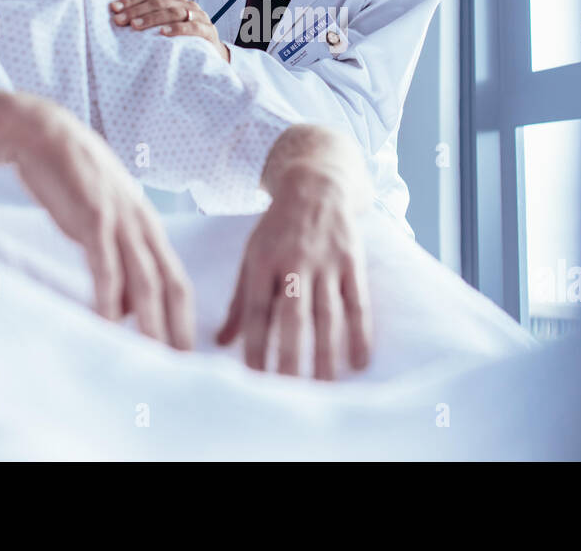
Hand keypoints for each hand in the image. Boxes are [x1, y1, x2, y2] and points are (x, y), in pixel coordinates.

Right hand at [8, 94, 193, 350]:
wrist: (45, 134)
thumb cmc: (72, 179)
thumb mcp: (105, 217)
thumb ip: (119, 255)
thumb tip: (126, 302)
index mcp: (148, 226)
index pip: (177, 279)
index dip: (185, 317)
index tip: (187, 351)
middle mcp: (142, 225)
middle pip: (172, 285)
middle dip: (179, 328)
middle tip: (181, 366)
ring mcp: (120, 221)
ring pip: (145, 281)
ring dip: (150, 322)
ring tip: (153, 356)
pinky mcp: (93, 217)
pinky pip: (106, 266)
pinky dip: (109, 298)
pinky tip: (107, 322)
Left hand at [110, 0, 229, 62]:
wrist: (211, 51)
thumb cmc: (184, 35)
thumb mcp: (165, 19)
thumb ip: (149, 2)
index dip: (131, 1)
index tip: (114, 9)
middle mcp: (187, 4)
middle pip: (159, 3)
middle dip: (137, 11)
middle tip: (119, 20)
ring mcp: (199, 16)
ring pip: (174, 13)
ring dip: (153, 19)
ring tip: (135, 26)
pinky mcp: (208, 31)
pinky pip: (192, 27)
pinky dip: (177, 29)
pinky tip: (163, 33)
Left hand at [216, 164, 370, 379]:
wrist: (317, 184)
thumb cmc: (278, 229)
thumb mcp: (251, 255)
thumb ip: (240, 300)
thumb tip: (221, 343)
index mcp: (263, 261)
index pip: (258, 311)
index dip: (256, 346)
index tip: (253, 380)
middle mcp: (295, 262)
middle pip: (293, 318)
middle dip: (291, 357)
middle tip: (289, 395)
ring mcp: (327, 262)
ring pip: (327, 315)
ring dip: (326, 354)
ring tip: (324, 388)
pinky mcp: (352, 262)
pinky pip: (357, 303)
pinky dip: (360, 333)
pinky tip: (358, 362)